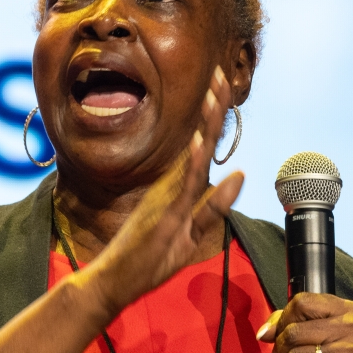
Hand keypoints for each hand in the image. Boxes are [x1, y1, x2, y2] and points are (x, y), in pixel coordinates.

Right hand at [80, 66, 243, 313]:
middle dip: (213, 107)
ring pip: (195, 154)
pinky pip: (183, 185)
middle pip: (200, 140)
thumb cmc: (147, 259)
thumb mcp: (191, 235)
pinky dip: (194, 163)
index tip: (223, 86)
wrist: (111, 280)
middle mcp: (173, 184)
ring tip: (217, 91)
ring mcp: (168, 197)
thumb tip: (242, 175)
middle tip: (222, 72)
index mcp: (179, 186)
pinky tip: (202, 142)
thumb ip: (214, 208)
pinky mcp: (163, 215)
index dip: (215, 117)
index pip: (204, 146)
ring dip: (206, 122)